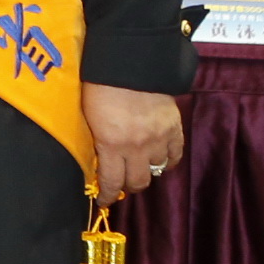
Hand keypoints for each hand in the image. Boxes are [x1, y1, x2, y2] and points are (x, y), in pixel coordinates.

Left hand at [86, 82, 186, 207]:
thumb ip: (96, 140)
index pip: (112, 182)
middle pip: (138, 181)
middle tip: (122, 183)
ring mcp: (159, 138)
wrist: (131, 62)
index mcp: (112, 144)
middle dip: (128, 186)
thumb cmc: (100, 85)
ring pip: (158, 170)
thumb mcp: (88, 117)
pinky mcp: (174, 128)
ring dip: (148, 171)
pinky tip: (161, 160)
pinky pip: (175, 154)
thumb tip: (99, 159)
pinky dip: (168, 160)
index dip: (108, 196)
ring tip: (140, 167)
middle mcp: (138, 147)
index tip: (104, 200)